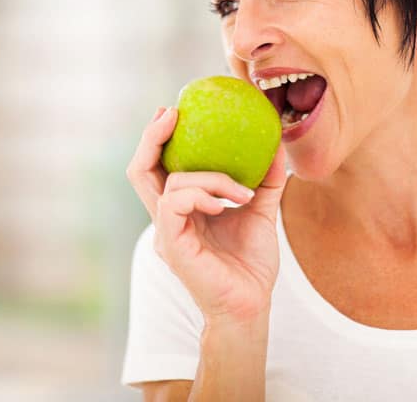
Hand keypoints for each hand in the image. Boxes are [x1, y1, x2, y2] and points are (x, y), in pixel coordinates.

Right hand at [125, 105, 288, 322]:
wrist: (251, 305)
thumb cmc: (250, 264)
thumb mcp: (260, 212)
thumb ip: (265, 180)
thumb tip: (276, 143)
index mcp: (181, 208)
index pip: (157, 168)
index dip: (158, 138)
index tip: (175, 111)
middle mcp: (167, 218)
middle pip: (140, 170)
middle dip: (151, 137)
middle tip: (171, 113)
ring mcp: (166, 232)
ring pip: (168, 184)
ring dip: (209, 177)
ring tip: (241, 192)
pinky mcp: (172, 244)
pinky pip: (175, 204)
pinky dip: (202, 194)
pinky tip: (226, 204)